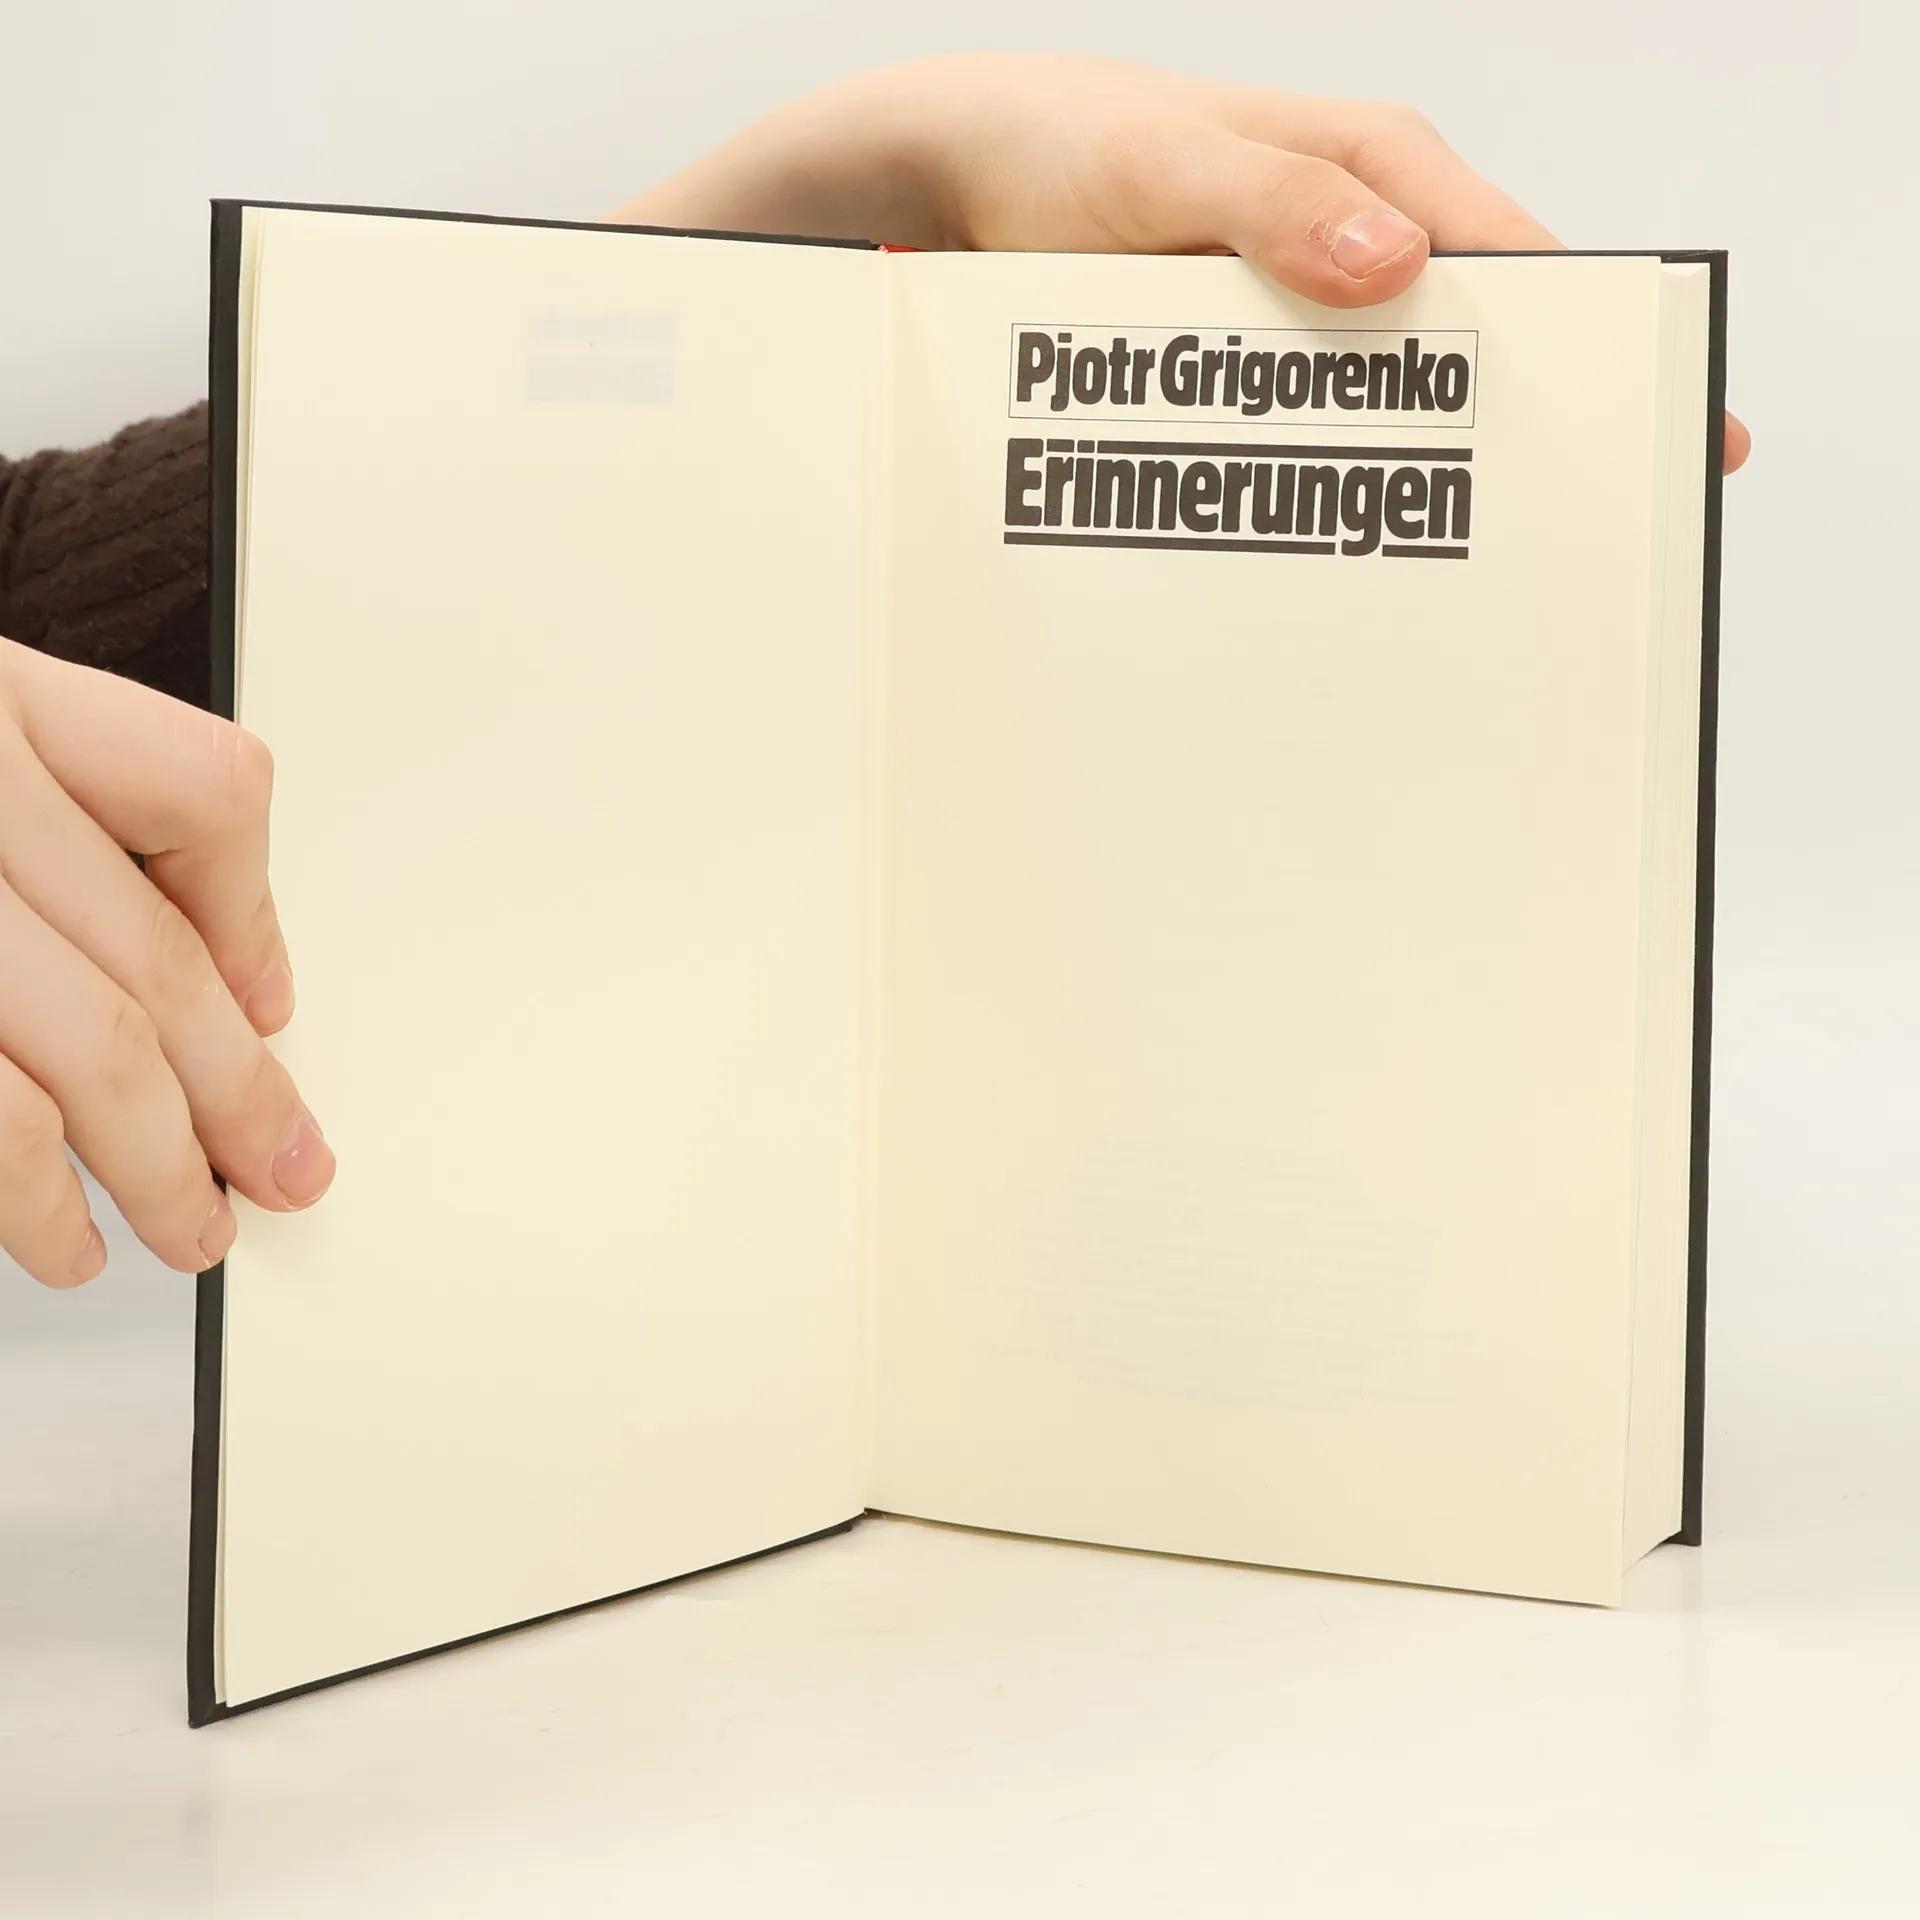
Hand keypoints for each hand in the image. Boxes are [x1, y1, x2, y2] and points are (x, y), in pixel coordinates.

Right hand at [0, 639, 333, 1288]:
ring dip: (154, 1166)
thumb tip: (244, 982)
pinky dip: (27, 1197)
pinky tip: (56, 1238)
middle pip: (152, 959)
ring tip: (189, 1232)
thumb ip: (75, 818)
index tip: (271, 1012)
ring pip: (83, 1050)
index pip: (204, 792)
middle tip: (283, 1170)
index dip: (252, 921)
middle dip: (236, 1092)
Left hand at [617, 53, 1749, 473]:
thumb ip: (1270, 205)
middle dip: (1512, 442)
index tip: (1664, 434)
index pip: (1520, 264)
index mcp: (1378, 172)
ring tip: (1446, 592)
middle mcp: (1355, 247)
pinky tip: (1317, 561)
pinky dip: (1311, 491)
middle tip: (1557, 552)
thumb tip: (1392, 267)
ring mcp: (1298, 321)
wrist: (955, 182)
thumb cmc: (1065, 143)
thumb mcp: (1164, 165)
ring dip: (1404, 488)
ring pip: (1382, 411)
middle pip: (1466, 354)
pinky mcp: (1235, 374)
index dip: (1597, 350)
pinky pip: (1296, 437)